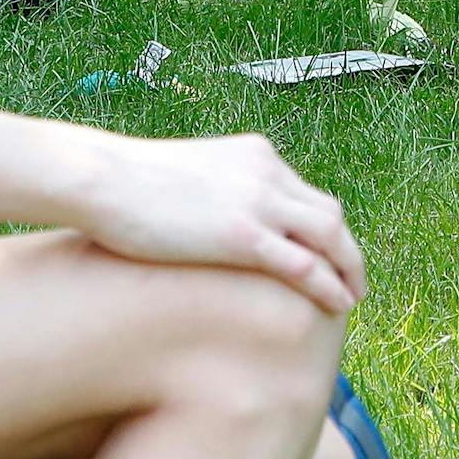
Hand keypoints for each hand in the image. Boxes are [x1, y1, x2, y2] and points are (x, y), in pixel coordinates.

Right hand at [74, 132, 366, 316]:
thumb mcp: (191, 176)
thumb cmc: (130, 184)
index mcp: (257, 155)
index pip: (306, 193)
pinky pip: (302, 263)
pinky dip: (327, 284)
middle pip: (328, 212)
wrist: (104, 178)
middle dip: (346, 248)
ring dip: (348, 267)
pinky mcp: (242, 236)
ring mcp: (258, 203)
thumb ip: (218, 191)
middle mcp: (268, 172)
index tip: (328, 254)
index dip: (323, 228)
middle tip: (353, 278)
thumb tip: (215, 219)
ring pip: (328, 235)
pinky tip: (338, 304)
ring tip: (352, 297)